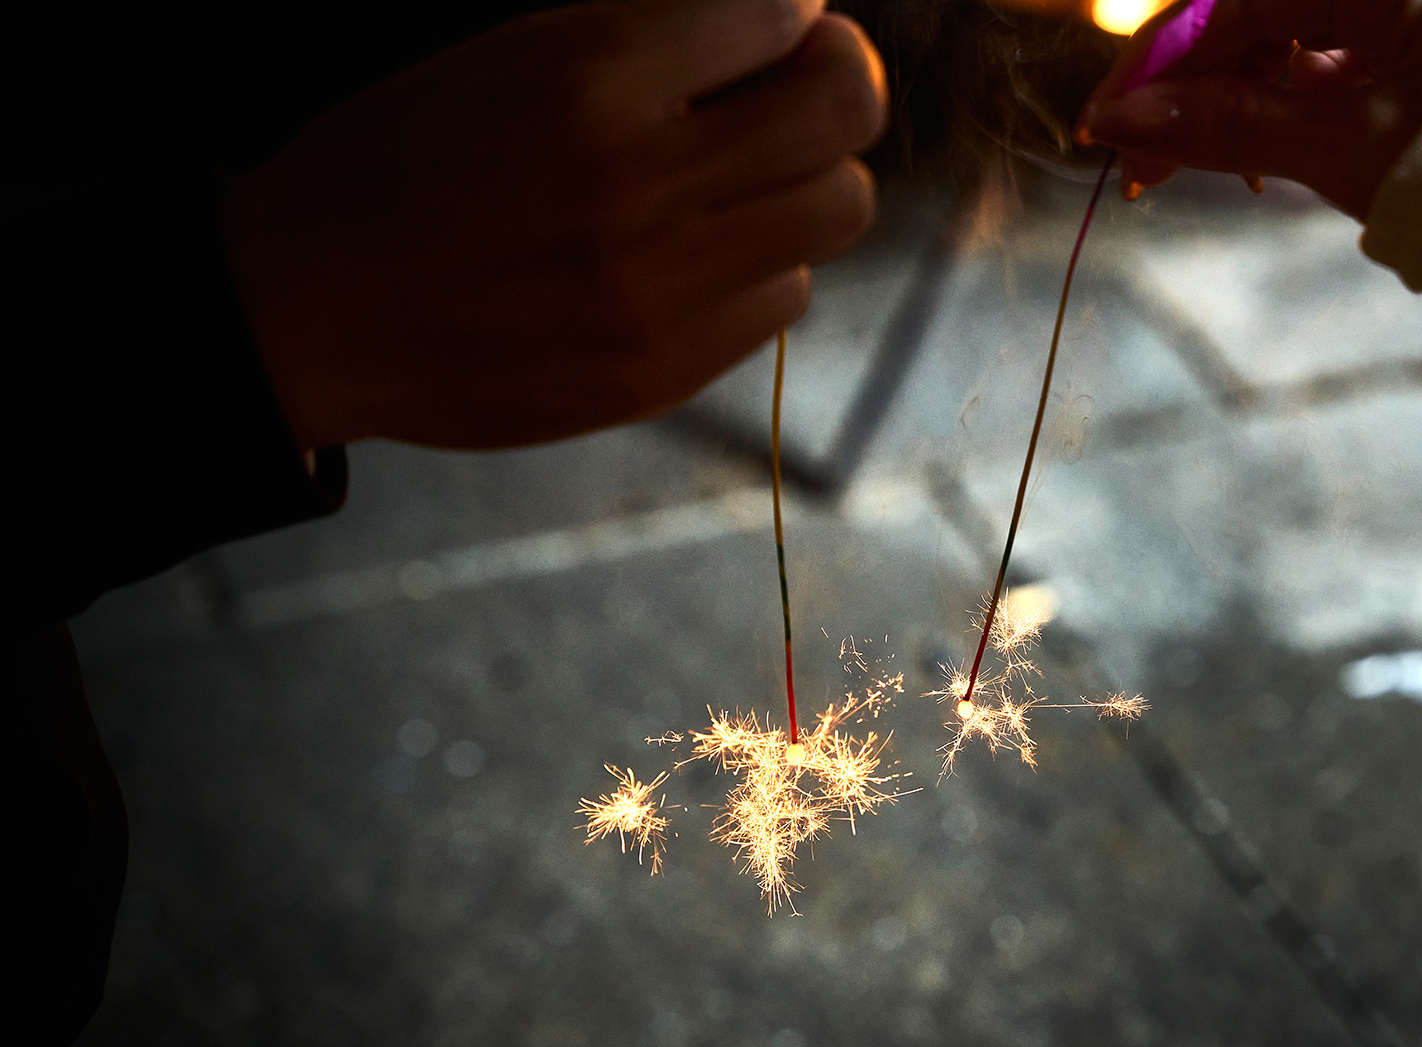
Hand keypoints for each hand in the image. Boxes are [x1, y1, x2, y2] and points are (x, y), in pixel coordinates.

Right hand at [228, 0, 887, 450]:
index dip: (790, 12)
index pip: (780, 12)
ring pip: (838, 210)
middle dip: (837, 83)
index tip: (771, 27)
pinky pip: (784, 297)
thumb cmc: (402, 162)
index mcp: (591, 77)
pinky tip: (694, 256)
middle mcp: (640, 181)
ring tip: (746, 178)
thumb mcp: (511, 57)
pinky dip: (759, 265)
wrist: (307, 311)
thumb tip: (785, 20)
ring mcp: (658, 287)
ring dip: (809, 179)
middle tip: (798, 86)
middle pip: (846, 111)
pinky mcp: (662, 368)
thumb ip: (651, 38)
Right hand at [1078, 0, 1421, 214]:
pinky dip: (1274, 102)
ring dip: (1226, 99)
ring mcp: (1401, 5)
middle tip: (1137, 159)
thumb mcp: (1332, 146)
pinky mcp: (1406, 40)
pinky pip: (1315, 55)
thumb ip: (1222, 125)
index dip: (1162, 63)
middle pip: (1252, 13)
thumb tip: (1121, 124)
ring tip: (1187, 170)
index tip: (1108, 116)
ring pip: (1277, 35)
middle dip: (1189, 87)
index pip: (1237, 0)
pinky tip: (1247, 157)